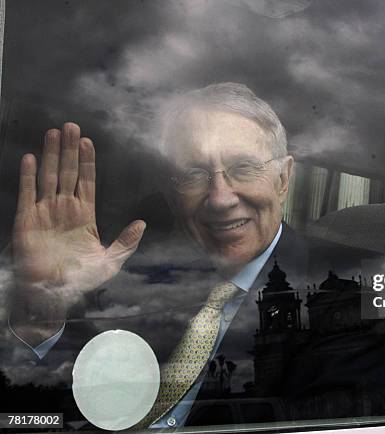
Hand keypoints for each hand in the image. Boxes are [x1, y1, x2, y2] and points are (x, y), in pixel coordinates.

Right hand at [11, 123, 144, 342]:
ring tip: (54, 132)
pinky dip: (29, 176)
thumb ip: (126, 241)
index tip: (89, 141)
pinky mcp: (26, 220)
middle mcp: (64, 209)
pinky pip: (28, 193)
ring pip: (49, 176)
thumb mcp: (110, 261)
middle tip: (72, 125)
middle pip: (68, 172)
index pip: (87, 181)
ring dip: (51, 154)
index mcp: (84, 215)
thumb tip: (142, 223)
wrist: (52, 295)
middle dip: (70, 149)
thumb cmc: (81, 280)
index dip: (88, 161)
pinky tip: (30, 157)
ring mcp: (45, 212)